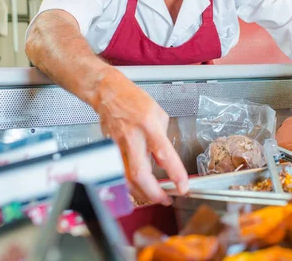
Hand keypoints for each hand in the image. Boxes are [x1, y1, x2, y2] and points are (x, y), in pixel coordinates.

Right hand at [93, 72, 187, 205]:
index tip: (183, 187)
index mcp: (149, 126)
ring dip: (141, 194)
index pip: (164, 155)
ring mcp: (117, 146)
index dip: (175, 174)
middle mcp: (132, 138)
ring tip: (154, 197)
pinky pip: (119, 173)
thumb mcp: (159, 115)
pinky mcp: (108, 151)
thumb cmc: (134, 101)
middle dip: (154, 193)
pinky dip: (129, 185)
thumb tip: (164, 162)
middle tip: (166, 199)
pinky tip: (138, 189)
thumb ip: (163, 139)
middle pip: (140, 174)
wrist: (108, 93)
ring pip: (126, 179)